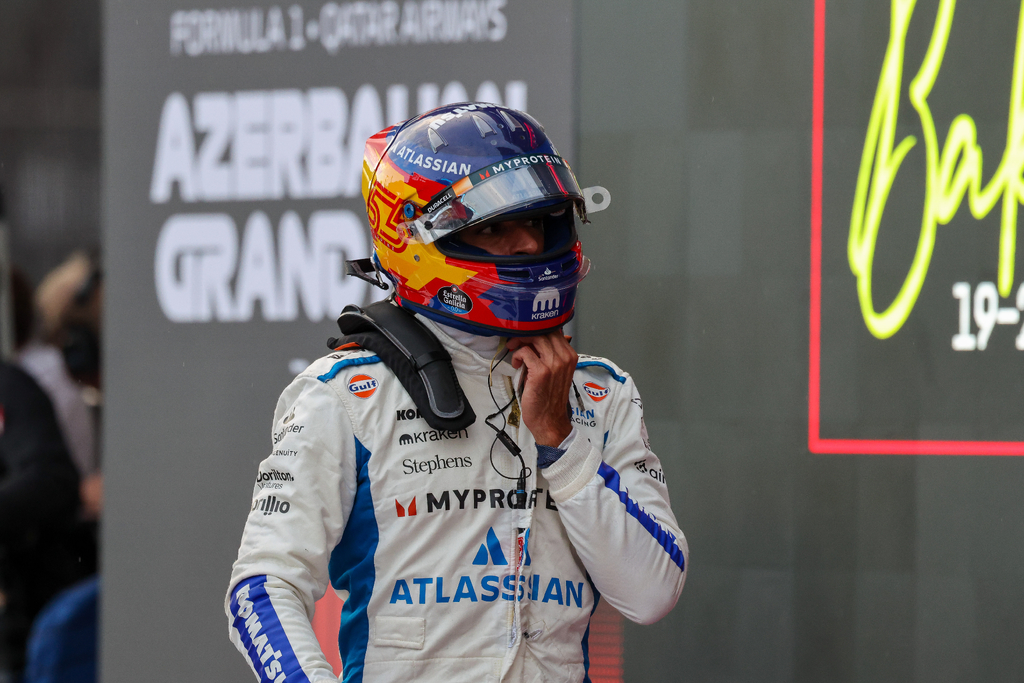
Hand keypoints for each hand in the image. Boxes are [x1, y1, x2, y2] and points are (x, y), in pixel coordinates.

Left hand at [505, 331, 576, 446]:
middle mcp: (564, 357)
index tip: (526, 336)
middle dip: (526, 333)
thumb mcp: (556, 371)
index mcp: (570, 355)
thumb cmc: (550, 396)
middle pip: (544, 330)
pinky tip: (517, 364)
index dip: (537, 329)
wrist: (549, 420)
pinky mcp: (541, 371)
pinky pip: (525, 351)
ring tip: (515, 352)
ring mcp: (554, 364)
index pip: (553, 329)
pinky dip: (517, 355)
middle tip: (516, 342)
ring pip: (534, 337)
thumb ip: (552, 353)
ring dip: (520, 342)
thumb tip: (543, 336)